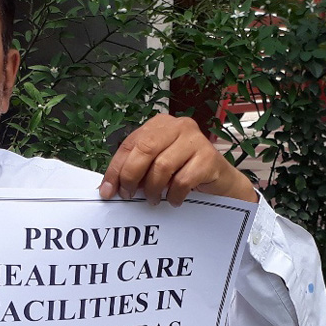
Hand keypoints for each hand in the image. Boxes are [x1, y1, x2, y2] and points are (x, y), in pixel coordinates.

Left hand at [99, 114, 257, 205]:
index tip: (107, 191)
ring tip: (154, 199)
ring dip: (153, 189)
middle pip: (144, 150)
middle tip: (128, 195)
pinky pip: (183, 180)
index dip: (115, 169)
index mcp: (159, 125)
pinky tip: (174, 200)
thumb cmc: (182, 171)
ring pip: (162, 166)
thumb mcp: (153, 167)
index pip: (129, 144)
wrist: (219, 179)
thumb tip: (107, 188)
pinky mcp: (209, 157)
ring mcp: (195, 139)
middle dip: (131, 177)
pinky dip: (174, 195)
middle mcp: (178, 126)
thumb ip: (133, 169)